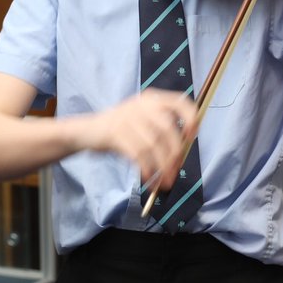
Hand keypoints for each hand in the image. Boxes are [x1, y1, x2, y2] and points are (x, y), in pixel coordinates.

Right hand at [79, 89, 196, 189]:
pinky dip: (147, 170)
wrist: (90, 130)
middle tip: (176, 171)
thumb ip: (162, 126)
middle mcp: (141, 105)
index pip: (179, 102)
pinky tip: (150, 180)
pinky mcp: (116, 134)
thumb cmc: (122, 127)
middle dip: (175, 153)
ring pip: (154, 145)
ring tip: (165, 182)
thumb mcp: (142, 116)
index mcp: (151, 99)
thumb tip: (184, 149)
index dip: (190, 119)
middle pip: (167, 128)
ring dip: (163, 167)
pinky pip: (139, 155)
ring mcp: (127, 118)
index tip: (191, 137)